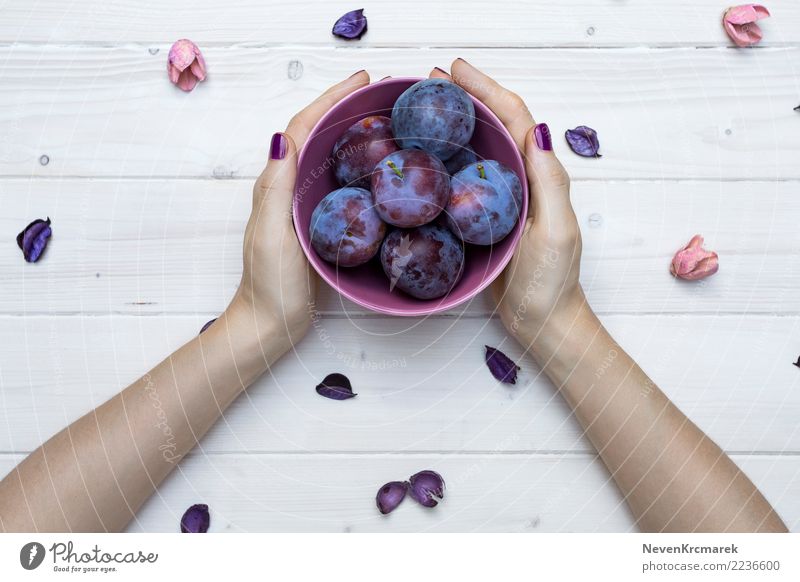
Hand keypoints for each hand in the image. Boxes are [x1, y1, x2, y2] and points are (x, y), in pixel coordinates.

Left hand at [226, 71, 370, 346]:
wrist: (271, 322)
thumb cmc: (269, 282)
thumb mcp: (270, 233)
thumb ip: (275, 188)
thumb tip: (283, 137)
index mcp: (276, 183)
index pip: (303, 127)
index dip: (330, 99)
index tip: (362, 81)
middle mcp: (289, 187)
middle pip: (319, 134)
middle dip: (345, 107)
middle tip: (381, 93)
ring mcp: (305, 205)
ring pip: (331, 157)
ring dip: (354, 133)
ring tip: (386, 120)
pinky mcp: (319, 223)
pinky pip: (342, 184)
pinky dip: (360, 167)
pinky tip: (381, 170)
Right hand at [437, 60, 584, 349]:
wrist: (542, 321)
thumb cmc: (551, 282)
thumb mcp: (556, 232)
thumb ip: (549, 182)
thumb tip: (538, 128)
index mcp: (539, 175)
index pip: (514, 118)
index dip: (486, 89)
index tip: (454, 70)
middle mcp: (519, 179)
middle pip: (493, 124)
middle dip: (464, 96)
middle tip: (428, 80)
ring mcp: (499, 198)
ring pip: (474, 148)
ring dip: (452, 123)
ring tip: (420, 106)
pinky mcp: (482, 218)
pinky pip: (460, 178)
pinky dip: (443, 159)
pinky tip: (421, 157)